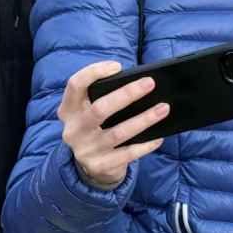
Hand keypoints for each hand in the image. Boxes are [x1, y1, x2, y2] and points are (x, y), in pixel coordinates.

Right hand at [57, 60, 169, 186]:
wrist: (91, 166)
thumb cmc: (97, 127)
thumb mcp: (89, 110)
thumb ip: (103, 96)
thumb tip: (139, 84)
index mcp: (68, 109)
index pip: (75, 85)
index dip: (94, 72)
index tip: (117, 66)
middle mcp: (74, 129)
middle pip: (100, 108)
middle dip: (127, 94)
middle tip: (150, 83)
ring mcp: (85, 149)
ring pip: (118, 132)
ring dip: (144, 119)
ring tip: (163, 108)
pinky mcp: (99, 165)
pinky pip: (127, 154)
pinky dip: (145, 145)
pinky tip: (158, 137)